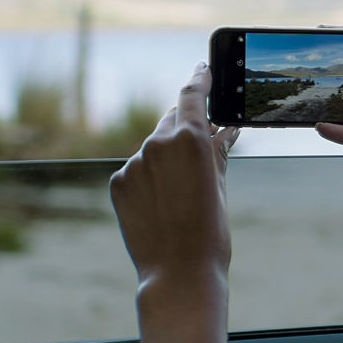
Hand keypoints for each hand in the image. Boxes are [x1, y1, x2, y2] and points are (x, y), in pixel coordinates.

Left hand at [110, 62, 239, 293]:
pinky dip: (149, 178)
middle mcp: (157, 144)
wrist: (178, 273)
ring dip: (167, 158)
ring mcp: (134, 163)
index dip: (200, 78)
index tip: (203, 69)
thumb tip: (224, 131)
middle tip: (200, 146)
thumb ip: (217, 152)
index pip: (193, 95)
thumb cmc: (209, 232)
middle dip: (185, 128)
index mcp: (190, 139)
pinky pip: (137, 170)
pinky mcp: (118, 182)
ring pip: (153, 148)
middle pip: (172, 121)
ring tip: (182, 193)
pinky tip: (162, 205)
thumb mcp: (220, 187)